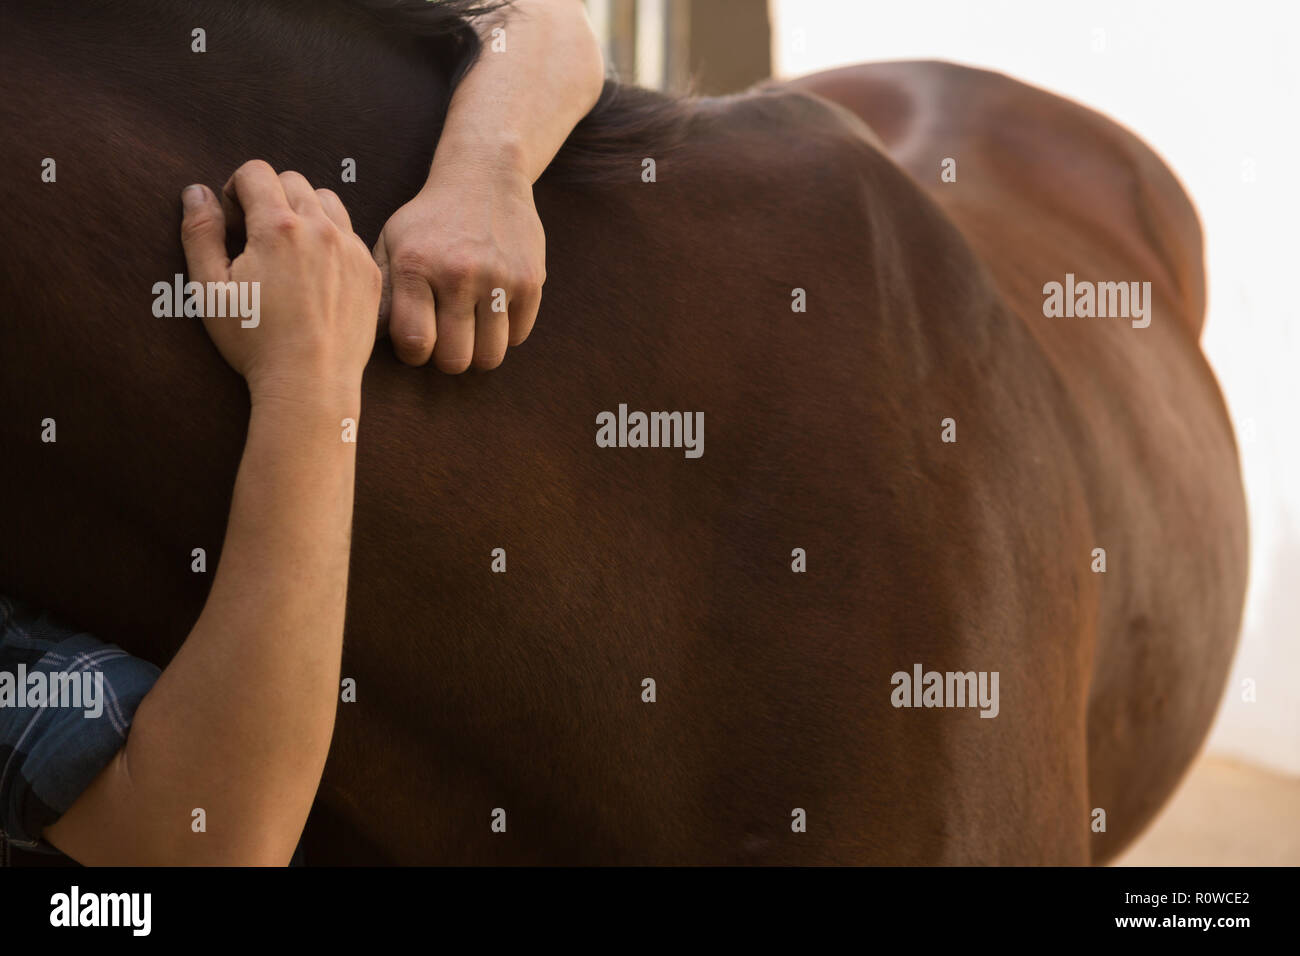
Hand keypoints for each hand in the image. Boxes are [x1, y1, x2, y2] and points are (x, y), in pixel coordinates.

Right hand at [180, 160, 381, 397]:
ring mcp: (351, 249)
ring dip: (304, 211)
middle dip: (269, 196)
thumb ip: (200, 233)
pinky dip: (331, 238)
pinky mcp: (369, 271)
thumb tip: (197, 192)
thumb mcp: (209, 289)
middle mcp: (321, 229)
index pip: (256, 171)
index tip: (233, 221)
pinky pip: (350, 233)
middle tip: (256, 237)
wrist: (311, 382)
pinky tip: (315, 272)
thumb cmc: (254, 341)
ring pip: (327, 201)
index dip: (236, 189)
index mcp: (278, 227)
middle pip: (293, 181)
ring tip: (289, 250)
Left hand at [372, 165, 544, 371]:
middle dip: (448, 359)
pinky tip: (494, 312)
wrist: (485, 175)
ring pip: (490, 356)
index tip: (418, 344)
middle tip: (447, 341)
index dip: (414, 355)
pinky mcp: (530, 280)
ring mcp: (499, 277)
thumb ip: (380, 290)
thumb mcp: (393, 242)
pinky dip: (506, 333)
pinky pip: (518, 336)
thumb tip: (368, 336)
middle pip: (454, 359)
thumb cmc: (431, 219)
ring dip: (479, 352)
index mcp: (416, 265)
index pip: (415, 342)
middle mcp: (458, 273)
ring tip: (471, 332)